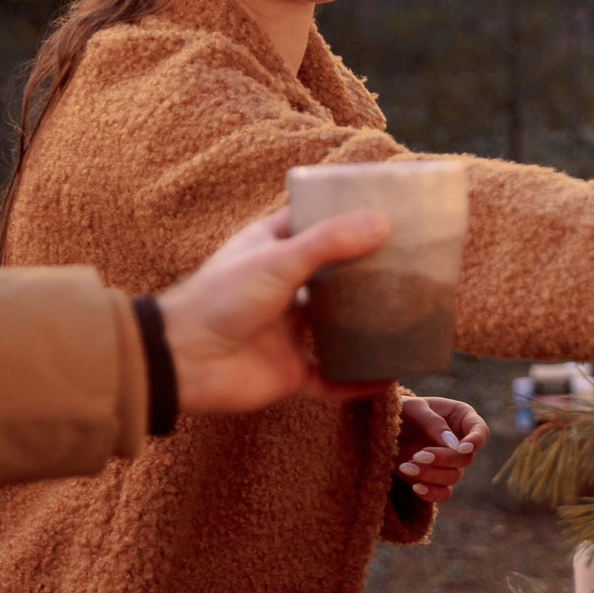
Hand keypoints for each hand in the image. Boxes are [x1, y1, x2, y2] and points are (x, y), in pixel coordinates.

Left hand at [157, 208, 395, 411]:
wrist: (183, 361)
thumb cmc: (219, 299)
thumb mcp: (277, 259)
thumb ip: (329, 243)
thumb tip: (382, 224)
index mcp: (271, 252)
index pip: (312, 226)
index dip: (344, 217)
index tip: (384, 211)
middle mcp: (282, 290)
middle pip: (333, 278)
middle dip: (367, 274)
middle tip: (410, 264)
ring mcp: (287, 333)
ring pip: (337, 329)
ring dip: (367, 327)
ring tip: (410, 315)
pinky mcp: (291, 372)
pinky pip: (333, 379)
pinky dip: (359, 381)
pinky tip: (390, 374)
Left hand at [396, 395, 485, 502]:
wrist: (377, 427)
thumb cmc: (399, 410)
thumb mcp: (412, 407)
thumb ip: (432, 421)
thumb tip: (452, 443)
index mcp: (461, 418)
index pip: (480, 432)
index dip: (476, 441)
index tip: (461, 448)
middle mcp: (459, 442)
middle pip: (465, 458)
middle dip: (443, 459)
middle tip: (418, 455)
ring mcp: (448, 462)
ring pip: (453, 476)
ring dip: (431, 475)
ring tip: (406, 467)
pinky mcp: (434, 479)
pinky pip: (443, 493)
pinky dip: (432, 493)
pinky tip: (416, 487)